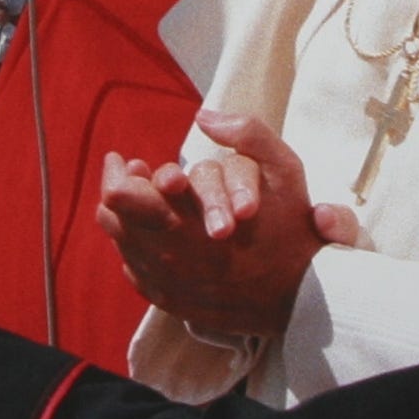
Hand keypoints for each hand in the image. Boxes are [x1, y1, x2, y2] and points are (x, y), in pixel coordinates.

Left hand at [95, 109, 325, 340]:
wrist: (305, 299)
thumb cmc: (293, 232)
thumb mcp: (285, 172)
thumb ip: (248, 135)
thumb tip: (203, 116)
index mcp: (186, 220)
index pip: (121, 197)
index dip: (118, 174)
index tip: (127, 160)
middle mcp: (168, 255)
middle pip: (113, 220)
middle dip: (116, 191)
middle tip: (130, 175)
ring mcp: (168, 283)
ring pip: (123, 246)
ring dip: (124, 219)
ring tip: (139, 201)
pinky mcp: (174, 302)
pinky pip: (137, 273)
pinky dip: (136, 250)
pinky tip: (150, 236)